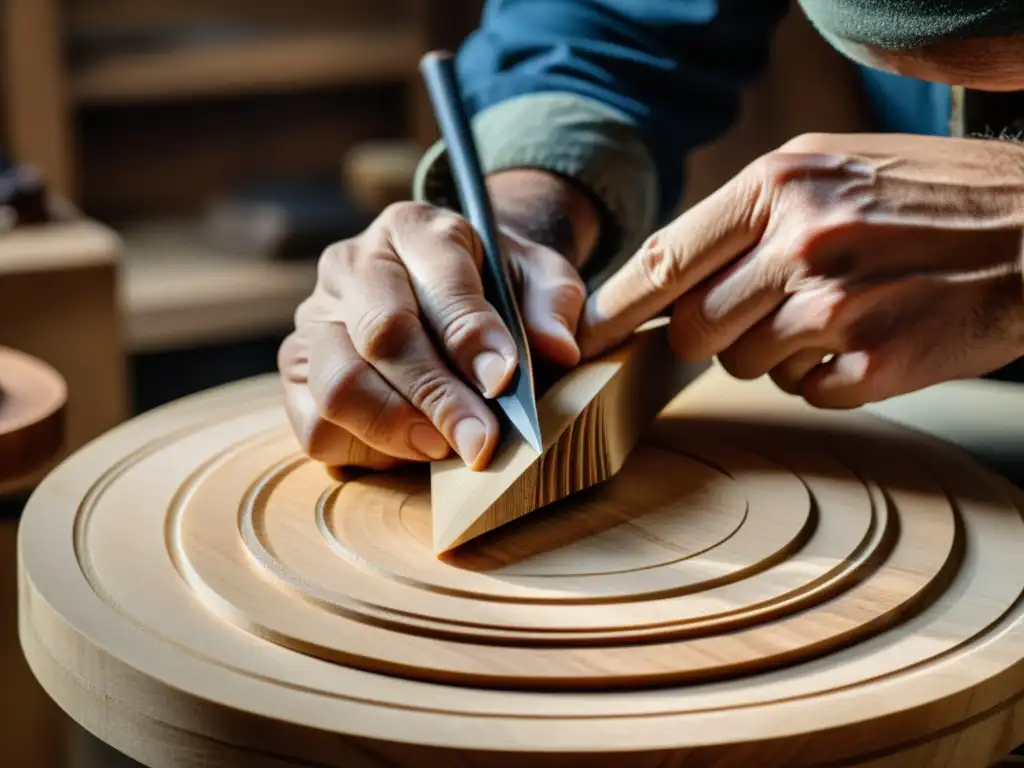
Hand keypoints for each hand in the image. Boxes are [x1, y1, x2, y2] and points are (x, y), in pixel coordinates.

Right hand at [279, 171, 597, 469]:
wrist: (446, 291)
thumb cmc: (496, 288)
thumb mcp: (538, 278)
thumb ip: (554, 303)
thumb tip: (558, 347)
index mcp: (415, 228)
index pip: (440, 283)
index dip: (471, 337)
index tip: (504, 382)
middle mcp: (352, 264)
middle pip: (383, 336)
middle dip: (438, 398)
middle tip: (480, 443)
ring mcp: (315, 317)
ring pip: (339, 387)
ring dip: (397, 430)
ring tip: (443, 447)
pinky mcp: (296, 368)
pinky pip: (314, 426)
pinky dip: (362, 450)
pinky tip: (405, 447)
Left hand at [578, 133, 1023, 407]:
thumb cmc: (922, 200)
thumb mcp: (827, 172)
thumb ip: (743, 220)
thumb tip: (663, 278)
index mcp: (780, 185)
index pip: (664, 261)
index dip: (615, 309)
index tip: (585, 338)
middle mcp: (802, 241)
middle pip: (694, 327)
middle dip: (716, 332)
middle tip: (768, 310)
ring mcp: (838, 306)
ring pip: (744, 364)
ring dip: (774, 352)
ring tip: (836, 311)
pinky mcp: (873, 362)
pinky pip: (802, 392)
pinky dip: (823, 376)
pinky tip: (868, 336)